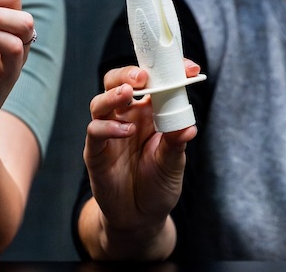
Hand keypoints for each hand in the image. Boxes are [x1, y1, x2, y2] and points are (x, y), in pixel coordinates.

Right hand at [83, 61, 200, 237]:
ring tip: (128, 94)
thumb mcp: (173, 164)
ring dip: (113, 95)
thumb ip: (176, 143)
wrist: (140, 218)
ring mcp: (108, 132)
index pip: (153, 82)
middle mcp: (126, 117)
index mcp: (149, 113)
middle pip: (117, 82)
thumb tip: (189, 126)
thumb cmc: (158, 185)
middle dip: (127, 73)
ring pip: (101, 102)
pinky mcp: (95, 151)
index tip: (189, 68)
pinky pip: (95, 131)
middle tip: (142, 76)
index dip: (168, 71)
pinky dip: (108, 128)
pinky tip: (126, 132)